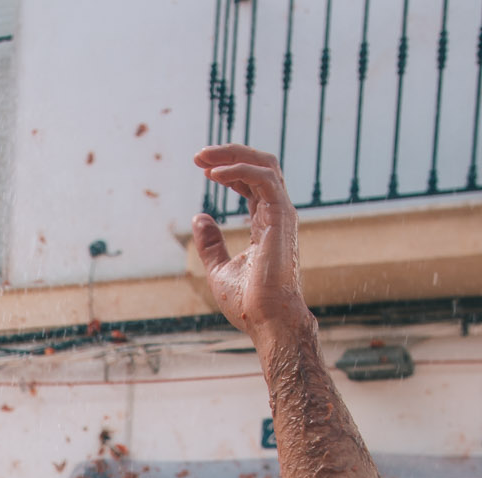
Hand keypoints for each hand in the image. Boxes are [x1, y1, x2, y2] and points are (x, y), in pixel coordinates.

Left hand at [190, 145, 309, 347]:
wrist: (267, 320)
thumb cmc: (248, 302)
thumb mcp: (219, 269)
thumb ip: (211, 243)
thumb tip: (199, 217)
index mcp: (266, 223)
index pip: (252, 183)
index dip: (229, 170)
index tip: (202, 168)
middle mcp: (277, 213)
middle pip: (260, 166)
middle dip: (230, 154)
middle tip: (198, 155)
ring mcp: (282, 214)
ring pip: (265, 165)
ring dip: (233, 155)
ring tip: (203, 158)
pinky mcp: (282, 216)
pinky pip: (264, 178)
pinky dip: (239, 170)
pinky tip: (214, 175)